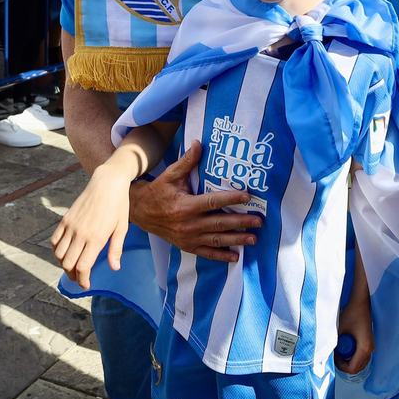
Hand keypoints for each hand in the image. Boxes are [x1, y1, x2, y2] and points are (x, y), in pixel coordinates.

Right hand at [52, 167, 133, 289]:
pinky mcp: (65, 219)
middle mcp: (80, 234)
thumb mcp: (122, 228)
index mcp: (96, 238)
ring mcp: (71, 226)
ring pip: (59, 254)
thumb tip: (114, 268)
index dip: (82, 280)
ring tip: (72, 267)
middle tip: (80, 279)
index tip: (86, 285)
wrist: (107, 183)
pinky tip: (65, 253)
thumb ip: (116, 249)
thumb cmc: (118, 205)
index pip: (83, 267)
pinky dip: (57, 251)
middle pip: (69, 263)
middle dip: (73, 276)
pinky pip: (55, 240)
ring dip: (64, 264)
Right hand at [130, 141, 262, 262]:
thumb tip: (199, 143)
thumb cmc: (158, 191)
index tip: (248, 196)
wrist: (140, 212)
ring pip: (216, 239)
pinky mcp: (186, 246)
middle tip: (259, 221)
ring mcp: (188, 237)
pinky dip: (221, 256)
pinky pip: (206, 253)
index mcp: (185, 206)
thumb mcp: (170, 175)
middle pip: (219, 223)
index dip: (231, 198)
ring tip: (253, 238)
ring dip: (236, 239)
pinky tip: (236, 256)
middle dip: (241, 222)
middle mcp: (188, 224)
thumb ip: (187, 161)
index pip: (213, 202)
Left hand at [335, 299, 374, 374]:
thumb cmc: (350, 315)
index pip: (352, 368)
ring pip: (361, 363)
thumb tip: (326, 354)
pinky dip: (354, 356)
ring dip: (350, 361)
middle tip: (336, 355)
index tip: (334, 357)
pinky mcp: (370, 343)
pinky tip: (347, 347)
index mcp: (364, 348)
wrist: (360, 303)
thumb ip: (334, 344)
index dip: (341, 366)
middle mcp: (370, 350)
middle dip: (345, 365)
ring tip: (341, 351)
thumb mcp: (339, 331)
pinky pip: (362, 357)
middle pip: (357, 368)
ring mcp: (372, 347)